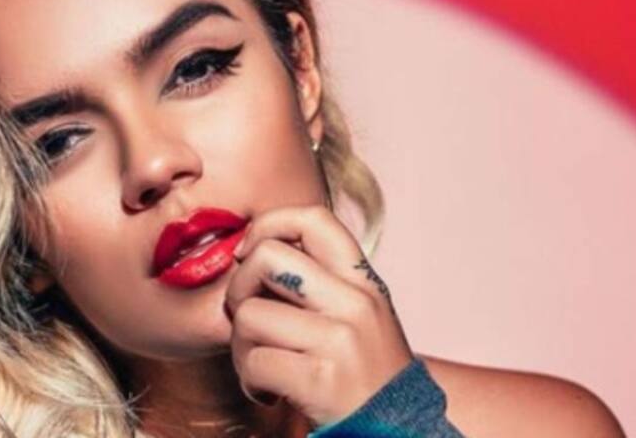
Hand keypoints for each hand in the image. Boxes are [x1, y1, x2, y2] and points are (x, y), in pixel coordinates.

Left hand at [224, 204, 412, 425]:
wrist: (397, 432)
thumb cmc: (364, 377)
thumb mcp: (359, 317)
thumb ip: (318, 283)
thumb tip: (250, 254)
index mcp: (364, 282)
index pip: (313, 218)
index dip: (268, 225)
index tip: (249, 255)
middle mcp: (357, 303)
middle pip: (267, 257)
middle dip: (238, 288)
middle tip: (247, 320)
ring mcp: (341, 340)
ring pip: (249, 314)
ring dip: (240, 347)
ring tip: (260, 367)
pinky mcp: (321, 379)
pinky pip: (254, 361)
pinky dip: (249, 381)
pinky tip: (268, 392)